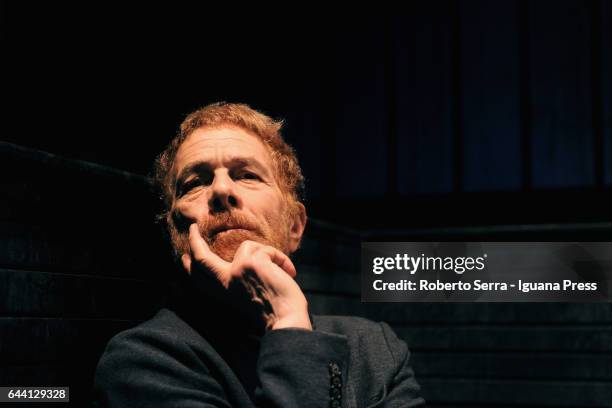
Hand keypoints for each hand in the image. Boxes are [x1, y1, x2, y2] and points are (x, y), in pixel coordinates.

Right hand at [181, 223, 311, 331]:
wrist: (286, 321)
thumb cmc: (275, 314)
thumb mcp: (248, 299)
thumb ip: (238, 282)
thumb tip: (242, 259)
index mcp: (222, 295)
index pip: (199, 279)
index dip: (190, 267)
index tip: (184, 257)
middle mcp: (224, 283)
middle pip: (201, 258)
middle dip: (194, 241)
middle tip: (192, 228)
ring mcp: (235, 271)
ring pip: (247, 246)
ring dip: (267, 253)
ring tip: (282, 272)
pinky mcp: (250, 262)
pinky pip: (266, 249)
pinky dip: (280, 258)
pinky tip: (288, 272)